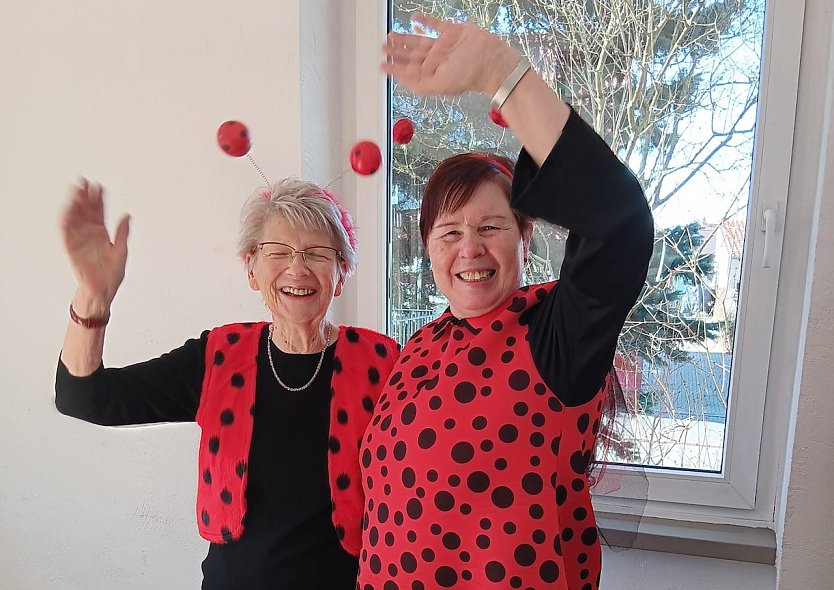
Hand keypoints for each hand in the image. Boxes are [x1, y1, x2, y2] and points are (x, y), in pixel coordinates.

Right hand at [60, 179, 129, 311]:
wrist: (103, 291)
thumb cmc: (112, 274)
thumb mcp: (121, 251)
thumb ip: (123, 233)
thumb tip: (127, 215)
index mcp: (102, 233)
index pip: (98, 212)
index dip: (98, 199)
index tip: (99, 186)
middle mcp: (89, 234)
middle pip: (85, 211)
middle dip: (84, 197)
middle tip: (84, 182)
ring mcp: (80, 240)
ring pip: (74, 218)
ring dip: (74, 205)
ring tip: (75, 192)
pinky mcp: (72, 249)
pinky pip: (66, 233)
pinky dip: (66, 221)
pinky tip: (68, 210)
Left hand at [381, 14, 518, 97]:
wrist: (491, 60)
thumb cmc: (468, 76)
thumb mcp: (439, 85)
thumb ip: (418, 84)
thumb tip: (400, 79)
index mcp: (433, 73)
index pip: (410, 70)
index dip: (395, 67)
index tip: (382, 65)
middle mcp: (437, 60)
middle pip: (412, 55)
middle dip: (397, 52)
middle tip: (383, 47)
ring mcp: (444, 45)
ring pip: (419, 40)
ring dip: (405, 38)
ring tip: (392, 36)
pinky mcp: (452, 31)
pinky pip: (436, 25)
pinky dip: (425, 21)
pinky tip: (415, 19)